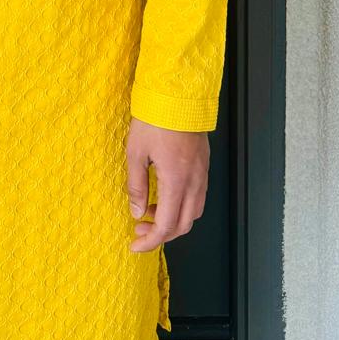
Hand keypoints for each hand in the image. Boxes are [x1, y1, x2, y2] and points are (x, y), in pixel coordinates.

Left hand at [126, 116, 209, 252]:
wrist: (177, 94)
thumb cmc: (155, 119)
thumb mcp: (135, 152)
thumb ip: (136, 185)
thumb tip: (136, 211)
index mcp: (176, 181)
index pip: (166, 226)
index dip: (150, 241)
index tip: (135, 245)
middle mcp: (194, 182)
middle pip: (183, 225)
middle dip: (160, 234)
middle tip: (139, 230)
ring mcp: (202, 174)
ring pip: (193, 213)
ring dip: (172, 221)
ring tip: (150, 212)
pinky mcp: (203, 165)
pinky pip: (197, 197)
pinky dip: (181, 206)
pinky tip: (164, 197)